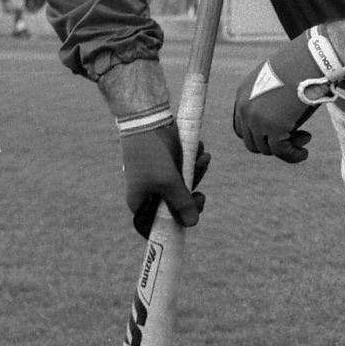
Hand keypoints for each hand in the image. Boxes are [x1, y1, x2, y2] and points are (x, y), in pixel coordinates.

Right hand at [120, 122, 208, 238]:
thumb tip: (192, 224)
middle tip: (201, 196)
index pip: (155, 224)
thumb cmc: (152, 155)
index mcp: (140, 202)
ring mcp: (160, 177)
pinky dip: (194, 162)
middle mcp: (149, 192)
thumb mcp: (169, 182)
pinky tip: (201, 151)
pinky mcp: (170, 163)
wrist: (149, 119)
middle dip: (191, 197)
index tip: (190, 221)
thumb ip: (181, 203)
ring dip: (197, 172)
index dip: (173, 226)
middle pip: (175, 206)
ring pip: (184, 185)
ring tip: (204, 158)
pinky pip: (186, 169)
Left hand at [230, 35, 324, 162]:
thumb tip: (283, 124)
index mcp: (243, 94)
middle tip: (297, 135)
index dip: (260, 135)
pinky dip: (293, 156)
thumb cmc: (303, 64)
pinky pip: (281, 151)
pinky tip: (305, 153)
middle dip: (273, 144)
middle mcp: (245, 108)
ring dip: (286, 149)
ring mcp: (257, 119)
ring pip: (266, 149)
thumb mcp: (280, 80)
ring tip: (305, 139)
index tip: (280, 131)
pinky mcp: (274, 127)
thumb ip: (273, 100)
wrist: (314, 58)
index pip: (242, 127)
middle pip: (252, 141)